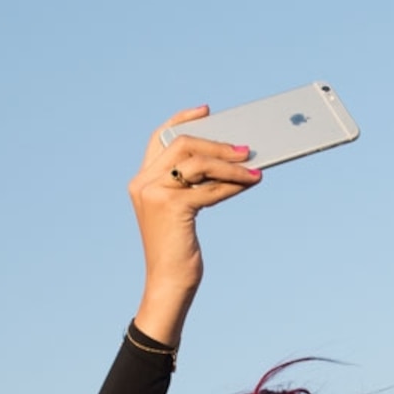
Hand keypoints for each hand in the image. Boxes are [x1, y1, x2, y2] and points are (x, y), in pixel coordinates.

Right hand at [128, 106, 261, 346]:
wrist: (168, 282)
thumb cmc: (178, 248)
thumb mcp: (182, 209)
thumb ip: (192, 184)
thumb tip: (229, 158)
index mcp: (141, 180)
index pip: (159, 138)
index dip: (182, 119)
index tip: (206, 111)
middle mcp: (142, 183)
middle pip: (182, 145)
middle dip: (216, 144)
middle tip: (244, 149)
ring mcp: (154, 195)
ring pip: (197, 163)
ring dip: (230, 164)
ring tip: (252, 167)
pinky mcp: (171, 208)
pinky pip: (208, 188)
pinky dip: (232, 184)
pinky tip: (249, 183)